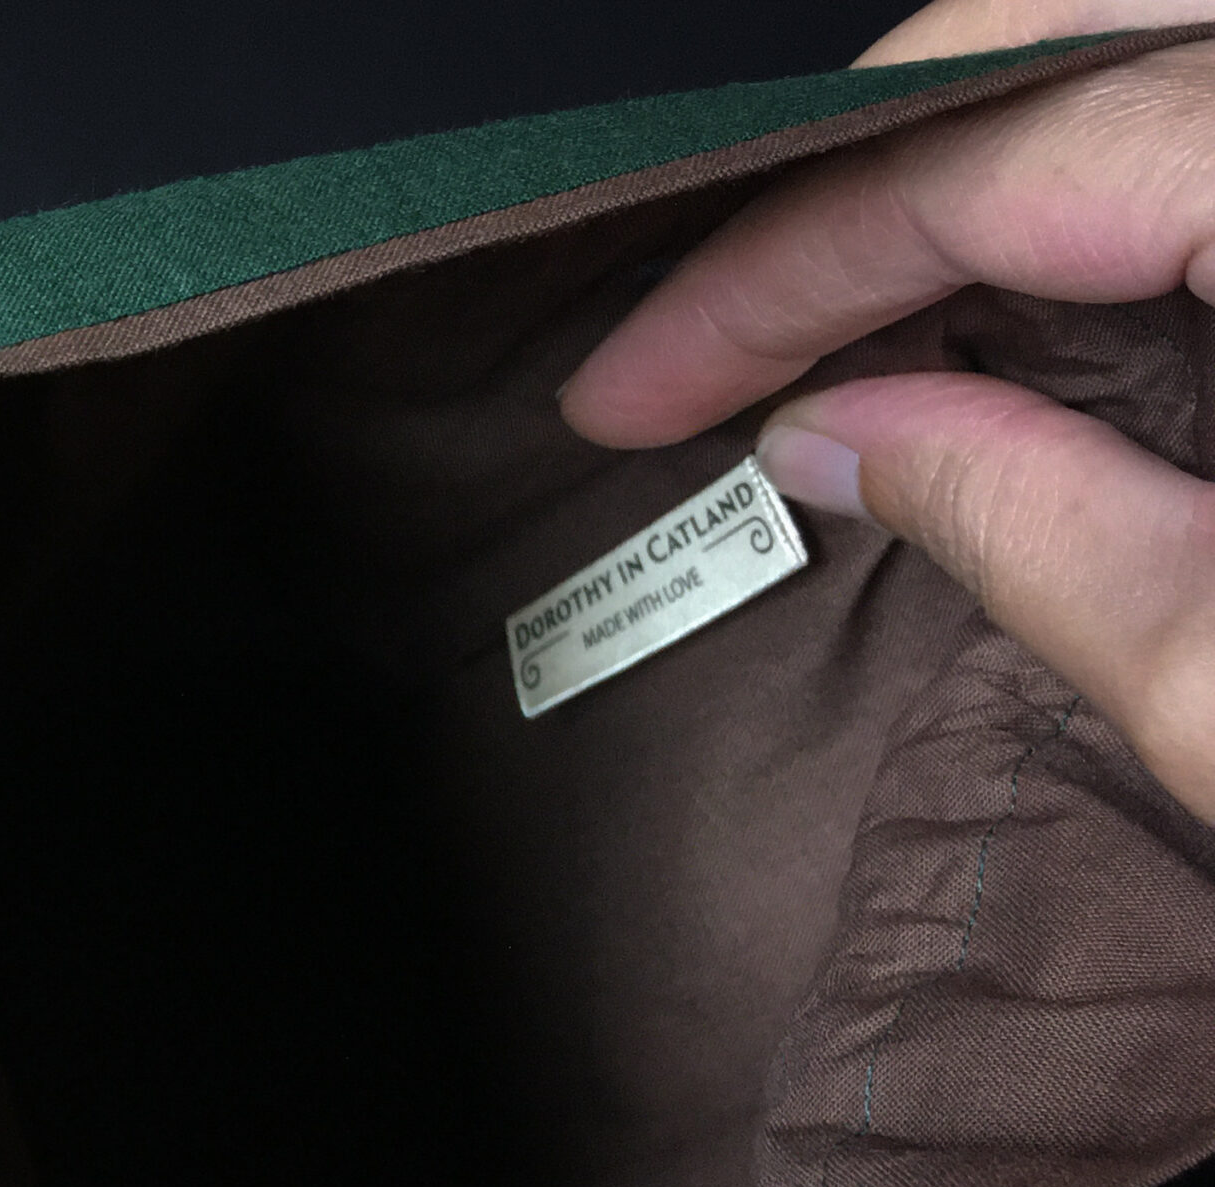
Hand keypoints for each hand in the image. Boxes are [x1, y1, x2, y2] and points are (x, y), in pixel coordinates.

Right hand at [560, 0, 1214, 817]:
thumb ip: (1033, 529)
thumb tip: (840, 436)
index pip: (996, 163)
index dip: (774, 275)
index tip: (635, 384)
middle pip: (1062, 22)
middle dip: (856, 154)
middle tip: (721, 309)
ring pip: (1143, 38)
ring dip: (984, 153)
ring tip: (847, 300)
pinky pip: (1214, 106)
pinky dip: (1102, 181)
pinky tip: (1034, 296)